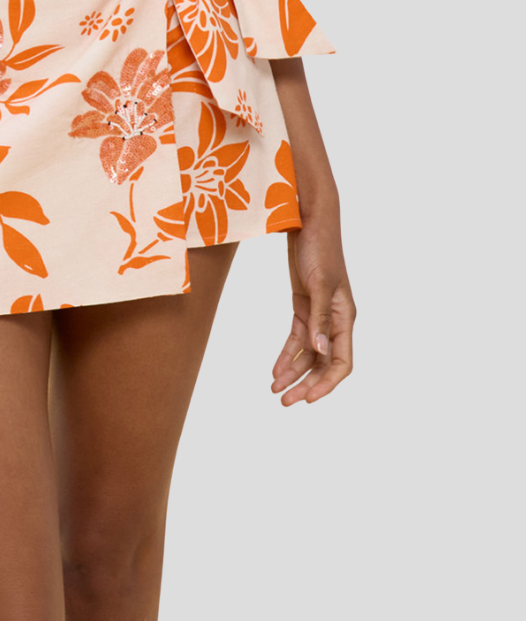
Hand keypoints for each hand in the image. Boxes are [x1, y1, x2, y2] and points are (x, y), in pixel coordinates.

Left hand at [272, 207, 354, 404]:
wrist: (307, 219)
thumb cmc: (319, 247)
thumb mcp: (318, 282)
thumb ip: (319, 317)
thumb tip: (320, 350)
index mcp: (345, 316)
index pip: (342, 362)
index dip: (327, 384)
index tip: (308, 399)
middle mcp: (334, 319)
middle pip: (323, 363)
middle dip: (306, 383)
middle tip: (284, 401)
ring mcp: (318, 313)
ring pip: (308, 353)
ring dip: (293, 372)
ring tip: (275, 390)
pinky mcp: (303, 304)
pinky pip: (297, 338)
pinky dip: (287, 354)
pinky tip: (275, 369)